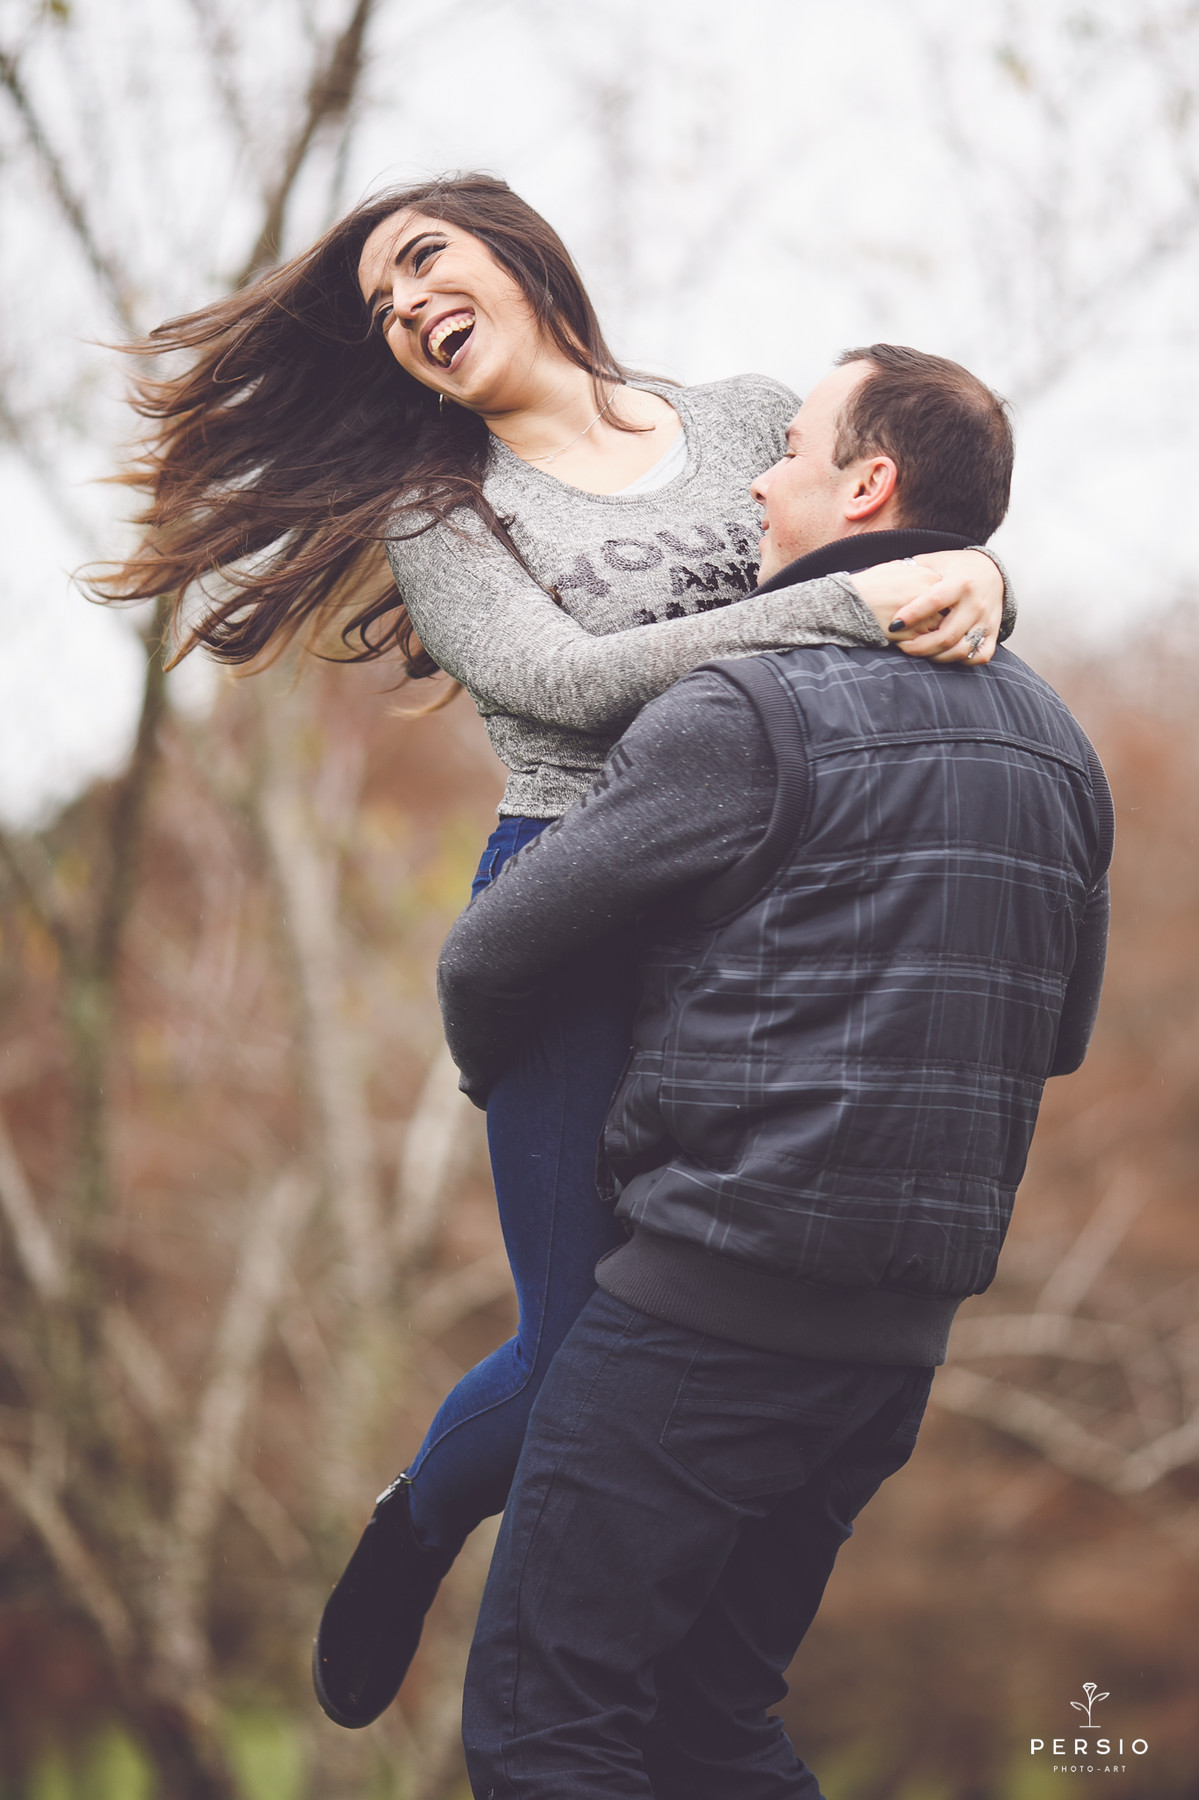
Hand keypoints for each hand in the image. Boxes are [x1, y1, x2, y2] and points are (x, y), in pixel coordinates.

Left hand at [849, 549, 1003, 663]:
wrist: (992, 571)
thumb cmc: (954, 567)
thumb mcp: (935, 562)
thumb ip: (914, 570)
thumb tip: (883, 575)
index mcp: (961, 582)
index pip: (935, 601)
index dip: (913, 614)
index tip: (893, 624)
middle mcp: (976, 603)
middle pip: (946, 634)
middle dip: (919, 646)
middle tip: (900, 645)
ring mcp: (987, 620)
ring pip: (961, 649)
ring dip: (935, 656)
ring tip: (917, 651)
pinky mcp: (994, 633)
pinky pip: (979, 656)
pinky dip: (960, 660)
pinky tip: (942, 655)